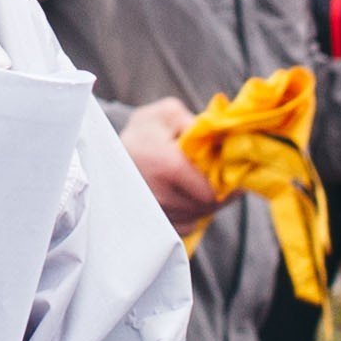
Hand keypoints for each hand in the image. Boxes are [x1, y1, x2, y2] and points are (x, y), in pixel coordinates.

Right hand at [121, 98, 223, 226]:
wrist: (109, 151)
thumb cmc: (145, 130)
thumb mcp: (169, 114)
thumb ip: (198, 124)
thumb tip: (225, 138)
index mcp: (167, 166)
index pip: (210, 192)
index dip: (227, 184)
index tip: (232, 173)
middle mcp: (159, 195)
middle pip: (207, 206)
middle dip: (220, 193)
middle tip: (222, 178)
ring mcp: (154, 212)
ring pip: (197, 217)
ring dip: (206, 204)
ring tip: (202, 184)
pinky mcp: (151, 223)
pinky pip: (186, 227)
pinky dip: (192, 214)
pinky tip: (188, 197)